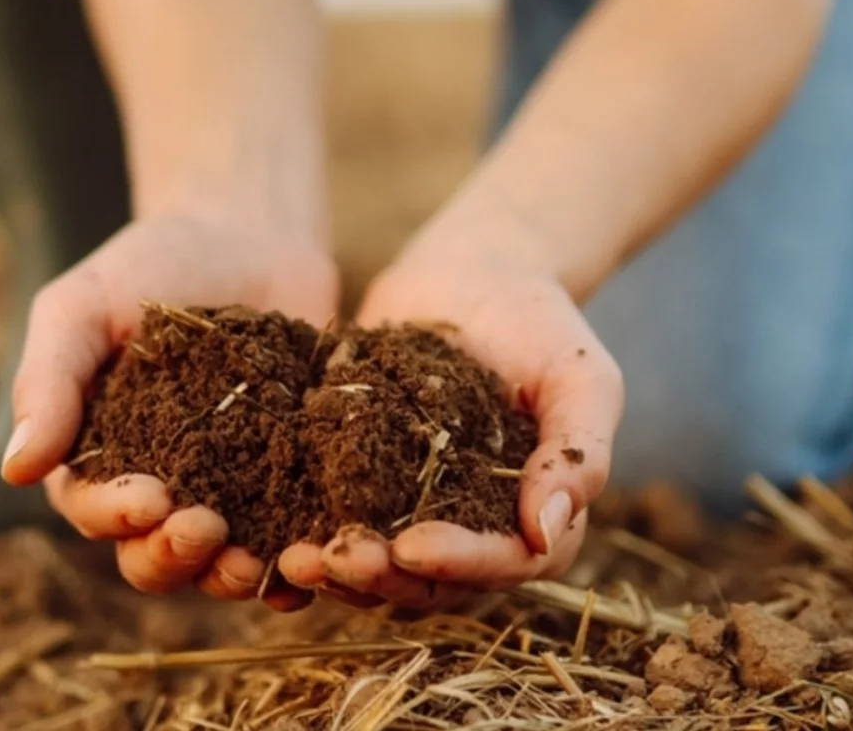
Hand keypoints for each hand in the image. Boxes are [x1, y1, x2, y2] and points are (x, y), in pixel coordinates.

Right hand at [0, 213, 336, 608]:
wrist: (246, 234)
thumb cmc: (148, 266)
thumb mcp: (82, 308)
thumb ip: (48, 381)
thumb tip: (14, 472)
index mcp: (95, 460)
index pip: (92, 509)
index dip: (115, 515)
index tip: (148, 498)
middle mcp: (157, 492)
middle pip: (151, 558)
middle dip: (173, 556)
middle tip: (204, 529)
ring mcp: (226, 495)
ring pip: (218, 565)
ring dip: (230, 576)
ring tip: (255, 563)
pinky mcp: (288, 485)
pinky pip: (289, 540)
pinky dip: (297, 560)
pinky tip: (313, 556)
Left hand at [278, 241, 622, 608]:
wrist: (475, 270)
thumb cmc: (542, 322)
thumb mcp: (581, 377)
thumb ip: (577, 453)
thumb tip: (548, 531)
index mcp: (535, 521)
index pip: (503, 563)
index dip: (458, 563)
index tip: (410, 546)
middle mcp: (474, 531)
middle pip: (432, 582)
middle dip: (383, 577)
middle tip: (335, 560)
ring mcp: (414, 512)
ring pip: (378, 568)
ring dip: (337, 573)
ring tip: (294, 559)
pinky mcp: (363, 483)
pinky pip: (335, 522)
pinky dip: (307, 532)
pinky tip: (270, 529)